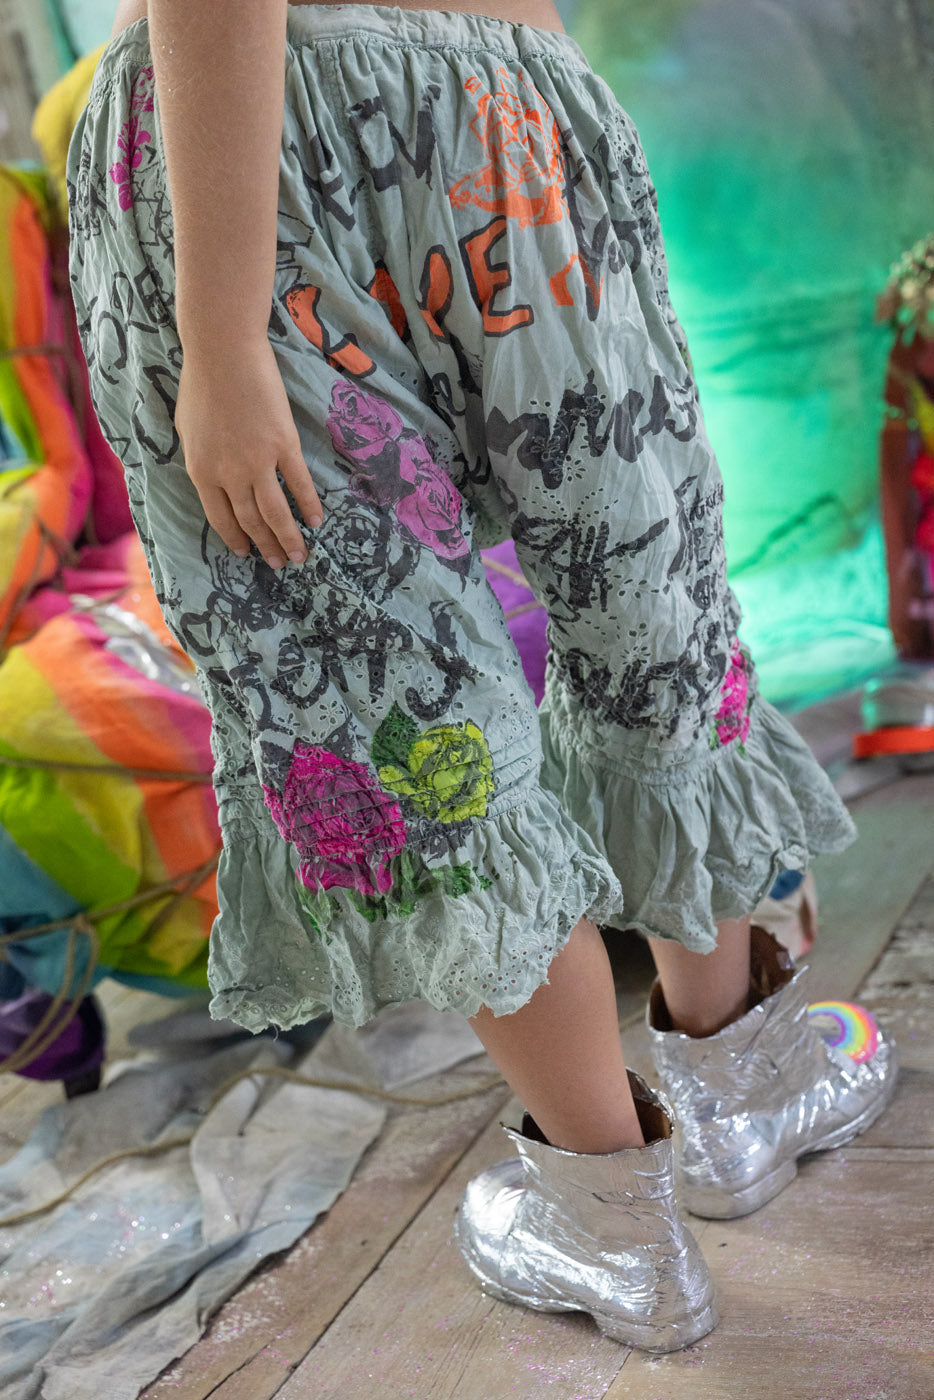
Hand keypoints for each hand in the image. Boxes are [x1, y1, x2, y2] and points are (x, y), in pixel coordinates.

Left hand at [174, 336, 322, 567]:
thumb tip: (214, 477)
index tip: (247, 554)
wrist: (223, 351)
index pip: (221, 518)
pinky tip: (315, 520)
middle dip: (266, 547)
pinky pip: (299, 483)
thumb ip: (200, 459)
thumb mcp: (187, 430)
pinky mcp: (283, 444)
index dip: (236, 539)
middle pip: (251, 521)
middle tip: (280, 564)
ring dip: (288, 538)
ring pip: (275, 512)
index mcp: (201, 471)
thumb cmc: (200, 383)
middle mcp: (229, 474)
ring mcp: (258, 461)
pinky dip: (308, 504)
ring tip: (299, 556)